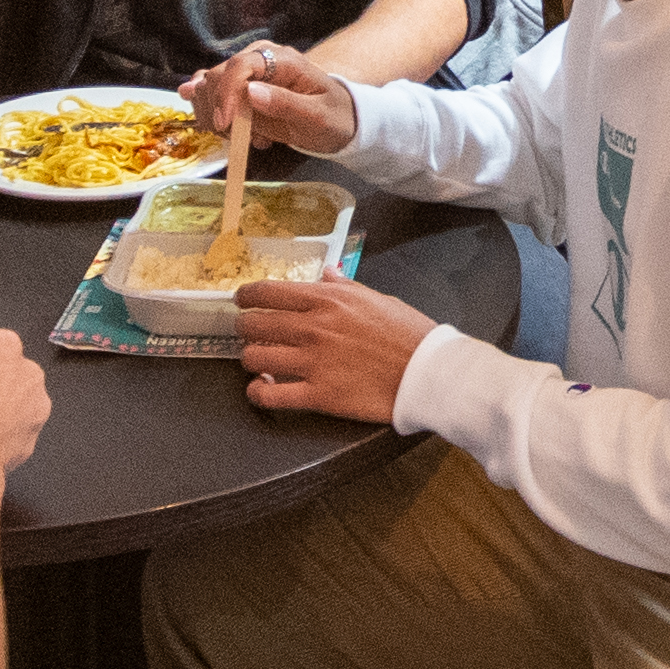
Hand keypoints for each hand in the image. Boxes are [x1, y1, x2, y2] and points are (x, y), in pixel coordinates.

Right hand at [182, 38, 357, 158]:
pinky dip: (209, 113)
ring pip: (207, 86)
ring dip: (213, 115)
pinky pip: (209, 94)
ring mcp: (246, 73)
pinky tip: (225, 129)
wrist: (339, 120)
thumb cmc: (333, 116)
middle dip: (217, 108)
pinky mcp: (238, 88)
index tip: (224, 123)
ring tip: (240, 136)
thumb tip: (250, 92)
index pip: (241, 66)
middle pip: (217, 74)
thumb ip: (286, 104)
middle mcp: (259, 59)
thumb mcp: (318, 116)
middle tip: (235, 137)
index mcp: (282, 59)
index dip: (226, 93)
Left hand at [232, 274, 437, 424]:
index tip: (241, 300)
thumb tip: (328, 272)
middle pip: (255, 324)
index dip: (247, 296)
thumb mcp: (378, 299)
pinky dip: (257, 394)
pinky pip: (271, 396)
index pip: (269, 292)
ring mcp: (313, 362)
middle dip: (244, 327)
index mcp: (328, 300)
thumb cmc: (409, 334)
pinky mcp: (319, 395)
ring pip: (255, 358)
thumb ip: (346, 285)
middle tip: (247, 332)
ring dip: (249, 359)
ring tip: (257, 361)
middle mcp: (314, 328)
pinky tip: (259, 391)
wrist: (428, 372)